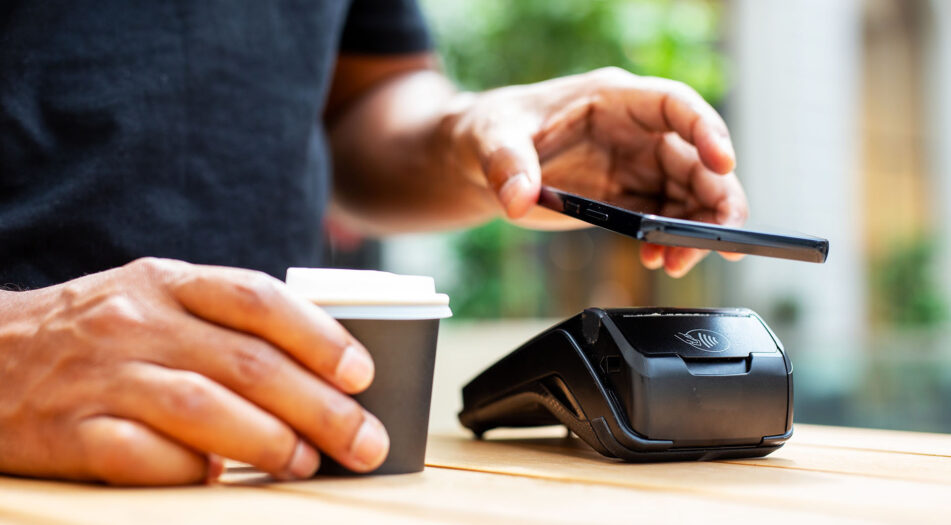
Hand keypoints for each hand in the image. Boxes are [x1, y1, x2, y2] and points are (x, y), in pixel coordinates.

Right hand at [0, 258, 388, 484]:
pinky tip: (220, 480)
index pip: (258, 300)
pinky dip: (192, 471)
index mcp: (165, 283)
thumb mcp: (153, 301)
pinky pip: (144, 457)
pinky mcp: (70, 431)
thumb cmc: (94, 332)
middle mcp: (136, 322)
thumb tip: (311, 373)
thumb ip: (220, 324)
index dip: (319, 337)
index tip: (362, 374)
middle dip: (320, 407)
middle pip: (247, 364)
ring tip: (308, 462)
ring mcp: (101, 376)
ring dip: (269, 441)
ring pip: (205, 409)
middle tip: (364, 441)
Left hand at [448, 67, 747, 276]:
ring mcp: (636, 165)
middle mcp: (636, 131)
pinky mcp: (628, 197)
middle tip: (721, 240)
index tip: (724, 162)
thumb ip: (508, 166)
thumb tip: (519, 199)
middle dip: (717, 199)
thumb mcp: (492, 139)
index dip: (707, 130)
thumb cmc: (491, 130)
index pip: (675, 105)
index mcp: (613, 100)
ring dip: (695, 229)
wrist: (478, 159)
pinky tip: (657, 262)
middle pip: (697, 159)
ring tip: (678, 263)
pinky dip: (670, 242)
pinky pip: (665, 218)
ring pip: (690, 194)